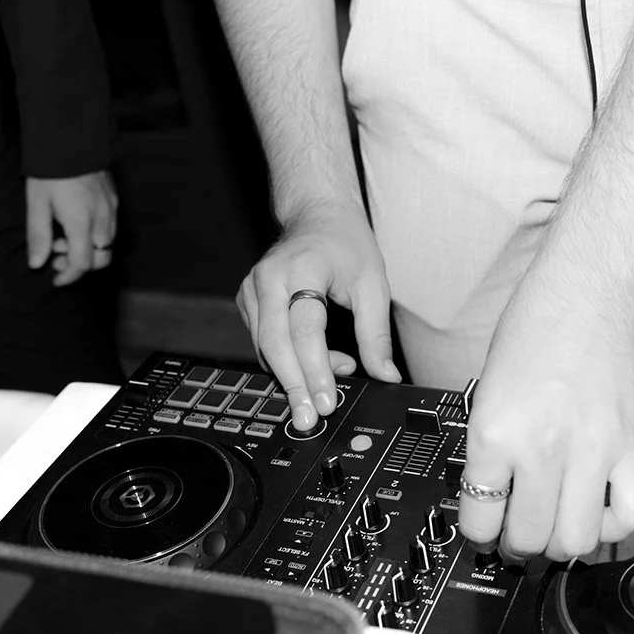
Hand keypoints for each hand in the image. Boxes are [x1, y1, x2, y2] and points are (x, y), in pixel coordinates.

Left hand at [26, 172, 118, 286]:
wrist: (71, 139)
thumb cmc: (50, 171)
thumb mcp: (37, 203)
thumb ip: (38, 235)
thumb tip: (37, 264)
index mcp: (81, 222)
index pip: (83, 263)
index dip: (69, 276)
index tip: (54, 278)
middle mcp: (102, 219)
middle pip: (102, 258)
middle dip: (80, 264)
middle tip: (57, 256)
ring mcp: (112, 208)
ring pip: (107, 243)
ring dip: (87, 248)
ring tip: (63, 235)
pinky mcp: (114, 198)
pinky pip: (110, 226)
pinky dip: (94, 233)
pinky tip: (76, 222)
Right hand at [238, 202, 401, 430]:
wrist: (317, 214)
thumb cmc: (346, 245)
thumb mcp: (373, 285)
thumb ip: (376, 334)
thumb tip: (386, 376)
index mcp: (302, 269)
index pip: (305, 329)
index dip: (315, 370)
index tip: (327, 401)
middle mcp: (269, 278)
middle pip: (275, 344)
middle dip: (294, 386)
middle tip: (311, 418)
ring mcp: (252, 289)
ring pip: (265, 348)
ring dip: (294, 374)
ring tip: (326, 386)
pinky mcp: (247, 300)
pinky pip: (262, 342)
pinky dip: (285, 360)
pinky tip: (313, 363)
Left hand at [456, 269, 633, 561]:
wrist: (586, 289)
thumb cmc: (533, 326)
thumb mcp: (488, 391)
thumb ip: (492, 448)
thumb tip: (495, 498)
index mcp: (494, 432)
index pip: (479, 519)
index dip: (479, 534)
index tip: (485, 531)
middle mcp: (542, 448)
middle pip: (530, 540)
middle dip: (520, 547)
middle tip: (520, 534)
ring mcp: (592, 451)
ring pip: (579, 540)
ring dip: (565, 543)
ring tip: (559, 524)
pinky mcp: (633, 446)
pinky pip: (631, 514)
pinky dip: (614, 527)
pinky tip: (601, 512)